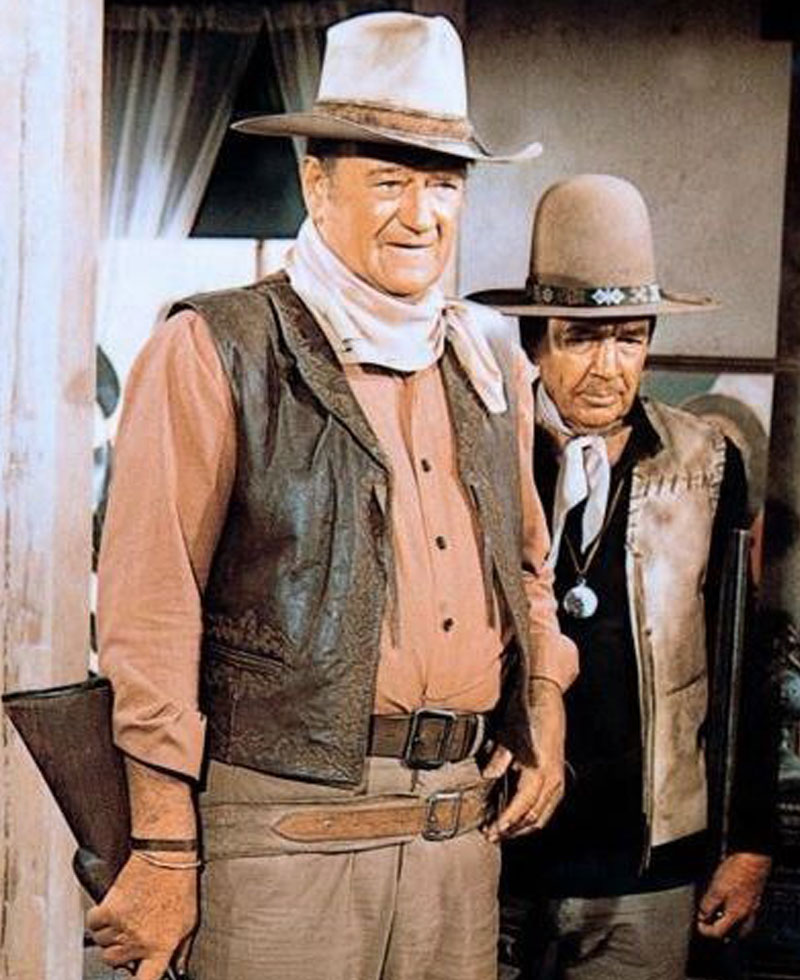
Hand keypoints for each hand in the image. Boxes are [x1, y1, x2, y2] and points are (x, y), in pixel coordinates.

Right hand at [86, 852, 197, 978]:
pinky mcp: (108, 909)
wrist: (166, 855)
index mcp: (162, 946)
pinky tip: (113, 908)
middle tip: (130, 933)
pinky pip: (93, 924)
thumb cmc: (180, 884)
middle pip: (114, 961)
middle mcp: (140, 940)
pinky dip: (99, 918)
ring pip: (102, 943)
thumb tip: (177, 968)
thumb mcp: (189, 921)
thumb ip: (180, 949)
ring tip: (127, 914)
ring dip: (110, 932)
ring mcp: (122, 926)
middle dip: (120, 950)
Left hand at [482, 678, 565, 840]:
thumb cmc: (525, 713)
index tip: (489, 831)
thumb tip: (488, 776)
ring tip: (501, 831)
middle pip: (532, 817)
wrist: (546, 697)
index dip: (504, 822)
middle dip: (511, 830)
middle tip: (490, 835)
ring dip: (522, 827)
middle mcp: (552, 779)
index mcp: (538, 770)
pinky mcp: (558, 777)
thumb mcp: (507, 734)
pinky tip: (517, 818)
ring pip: (542, 816)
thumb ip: (499, 758)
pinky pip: (547, 807)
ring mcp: (558, 779)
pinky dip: (532, 817)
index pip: (520, 806)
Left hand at [697, 852, 771, 938]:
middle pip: (734, 933)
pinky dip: (738, 915)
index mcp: (736, 914)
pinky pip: (748, 914)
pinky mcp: (755, 897)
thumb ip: (708, 904)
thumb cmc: (737, 872)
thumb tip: (702, 915)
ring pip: (743, 925)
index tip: (699, 924)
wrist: (754, 859)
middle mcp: (746, 914)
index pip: (719, 932)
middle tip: (710, 924)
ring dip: (731, 925)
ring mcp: (753, 906)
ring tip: (720, 918)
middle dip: (721, 931)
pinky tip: (732, 905)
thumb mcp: (717, 888)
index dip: (706, 930)